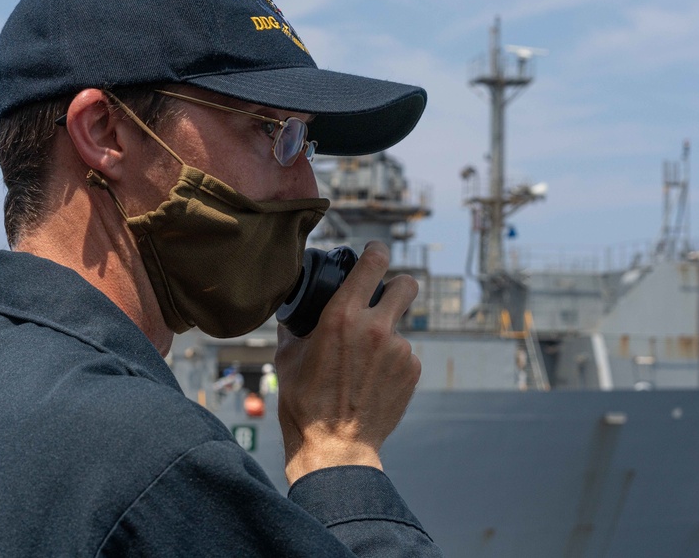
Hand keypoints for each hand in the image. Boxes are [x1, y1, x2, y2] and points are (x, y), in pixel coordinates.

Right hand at [274, 241, 420, 484]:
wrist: (335, 447)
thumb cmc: (304, 404)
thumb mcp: (287, 358)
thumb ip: (295, 328)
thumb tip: (294, 314)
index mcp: (342, 316)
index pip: (373, 264)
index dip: (376, 251)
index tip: (374, 252)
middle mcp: (375, 327)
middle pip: (406, 284)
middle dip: (397, 286)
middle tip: (384, 296)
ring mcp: (399, 350)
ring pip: (399, 326)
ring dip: (385, 336)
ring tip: (362, 365)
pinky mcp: (411, 371)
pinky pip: (404, 354)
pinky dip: (391, 361)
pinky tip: (372, 381)